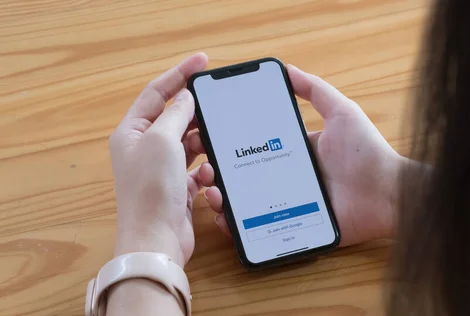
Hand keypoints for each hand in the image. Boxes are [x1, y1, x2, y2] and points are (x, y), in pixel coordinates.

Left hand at [109, 53, 207, 266]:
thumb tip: (187, 98)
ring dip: (204, 145)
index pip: (156, 93)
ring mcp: (162, 169)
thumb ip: (176, 114)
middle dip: (197, 115)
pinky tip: (210, 177)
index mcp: (132, 132)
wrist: (156, 239)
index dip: (179, 74)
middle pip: (176, 118)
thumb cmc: (151, 189)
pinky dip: (207, 170)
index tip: (203, 61)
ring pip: (190, 144)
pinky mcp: (178, 187)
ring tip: (214, 147)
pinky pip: (198, 168)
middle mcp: (144, 148)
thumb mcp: (162, 140)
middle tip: (218, 108)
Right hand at [201, 65, 403, 246]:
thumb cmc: (367, 152)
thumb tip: (286, 68)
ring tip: (211, 193)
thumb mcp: (341, 112)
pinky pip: (257, 230)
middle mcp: (286, 177)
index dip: (229, 146)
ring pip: (244, 204)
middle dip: (218, 173)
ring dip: (222, 199)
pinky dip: (237, 228)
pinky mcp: (292, 227)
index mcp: (293, 152)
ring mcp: (287, 204)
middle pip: (243, 176)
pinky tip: (224, 219)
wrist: (388, 194)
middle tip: (203, 169)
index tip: (206, 139)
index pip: (253, 148)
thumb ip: (316, 90)